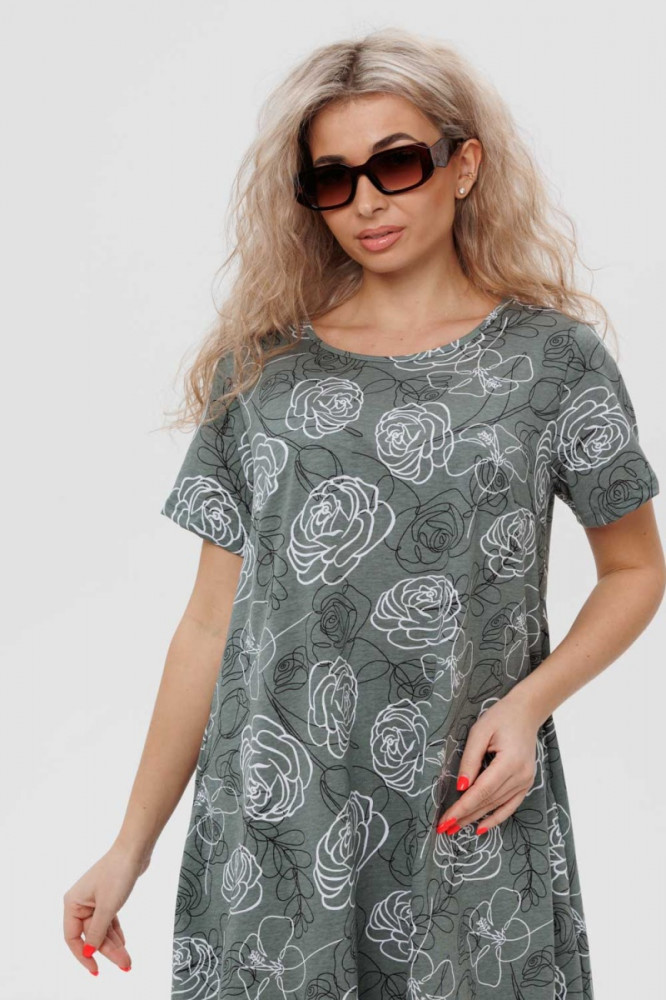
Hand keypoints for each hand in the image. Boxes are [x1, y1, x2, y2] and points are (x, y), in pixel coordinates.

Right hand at [63, 841, 149, 975]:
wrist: (134, 849)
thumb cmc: (118, 873)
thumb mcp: (107, 907)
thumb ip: (97, 931)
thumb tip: (89, 951)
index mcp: (73, 904)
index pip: (73, 938)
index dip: (83, 956)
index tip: (96, 969)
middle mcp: (80, 903)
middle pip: (91, 935)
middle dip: (107, 951)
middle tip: (124, 965)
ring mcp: (94, 900)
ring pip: (102, 929)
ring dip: (114, 944)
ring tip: (128, 959)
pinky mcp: (107, 897)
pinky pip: (108, 920)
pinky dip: (116, 932)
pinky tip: (124, 944)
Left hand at [436, 691, 540, 835]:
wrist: (526, 713)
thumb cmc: (500, 718)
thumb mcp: (479, 732)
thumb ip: (470, 760)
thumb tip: (460, 787)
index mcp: (509, 762)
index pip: (481, 791)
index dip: (462, 807)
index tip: (446, 819)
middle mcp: (521, 776)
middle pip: (488, 801)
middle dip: (464, 816)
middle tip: (443, 828)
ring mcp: (526, 781)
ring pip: (496, 805)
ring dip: (475, 818)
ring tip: (456, 827)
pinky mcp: (526, 783)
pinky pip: (510, 806)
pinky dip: (496, 818)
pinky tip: (481, 828)